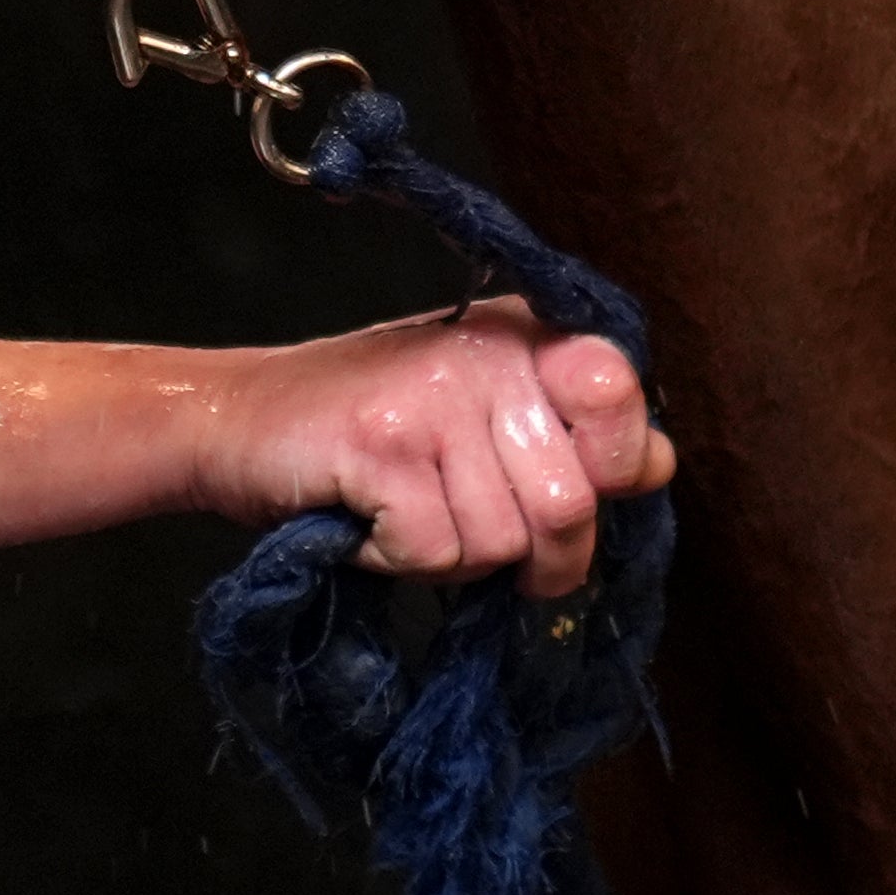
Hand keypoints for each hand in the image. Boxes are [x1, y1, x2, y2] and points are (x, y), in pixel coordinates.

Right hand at [216, 301, 677, 594]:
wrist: (236, 423)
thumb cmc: (365, 428)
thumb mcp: (479, 414)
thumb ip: (569, 435)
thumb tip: (659, 462)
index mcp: (522, 334)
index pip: (620, 397)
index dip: (607, 470)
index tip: (548, 488)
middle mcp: (487, 351)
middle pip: (570, 504)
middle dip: (528, 553)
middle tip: (466, 531)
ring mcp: (435, 396)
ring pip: (503, 542)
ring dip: (451, 557)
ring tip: (404, 512)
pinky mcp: (383, 446)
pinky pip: (438, 553)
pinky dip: (399, 560)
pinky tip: (368, 519)